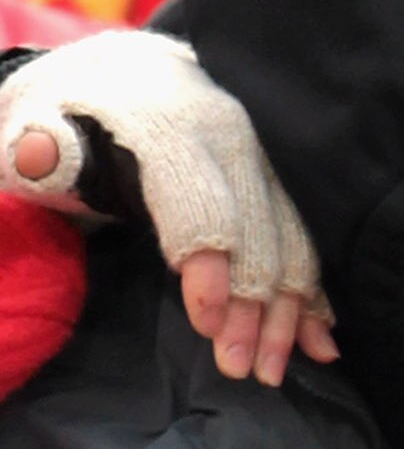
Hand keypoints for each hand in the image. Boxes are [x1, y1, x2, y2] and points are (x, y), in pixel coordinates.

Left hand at [0, 33, 334, 384]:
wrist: (130, 76)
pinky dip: (317, 295)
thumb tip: (38, 153)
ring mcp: (264, 161)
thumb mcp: (42, 122)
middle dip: (253, 308)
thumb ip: (42, 146)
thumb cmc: (80, 116)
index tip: (207, 327)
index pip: (202, 205)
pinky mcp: (280, 181)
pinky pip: (309, 240)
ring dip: (289, 313)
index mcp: (173, 127)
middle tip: (242, 369)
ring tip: (272, 372)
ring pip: (293, 243)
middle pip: (257, 234)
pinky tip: (321, 343)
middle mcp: (233, 139)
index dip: (209, 269)